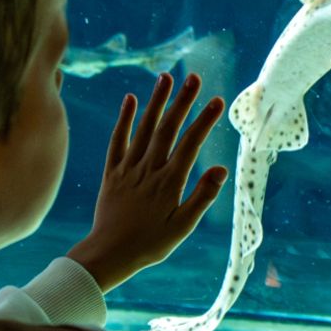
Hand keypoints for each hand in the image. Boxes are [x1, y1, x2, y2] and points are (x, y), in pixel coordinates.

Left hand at [69, 73, 228, 291]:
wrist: (109, 254)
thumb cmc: (150, 244)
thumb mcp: (182, 227)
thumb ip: (202, 197)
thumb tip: (221, 169)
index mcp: (169, 182)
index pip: (190, 144)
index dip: (205, 120)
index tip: (217, 100)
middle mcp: (149, 169)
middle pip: (168, 128)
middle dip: (182, 101)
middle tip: (194, 77)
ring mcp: (128, 168)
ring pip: (144, 128)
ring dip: (156, 101)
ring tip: (166, 77)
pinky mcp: (112, 172)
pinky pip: (118, 141)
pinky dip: (124, 119)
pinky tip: (130, 99)